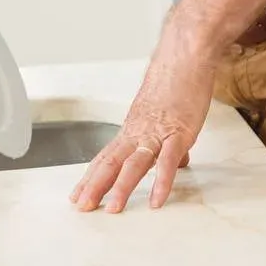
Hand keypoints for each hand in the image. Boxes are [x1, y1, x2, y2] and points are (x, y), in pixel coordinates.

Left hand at [70, 31, 215, 212]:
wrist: (186, 56)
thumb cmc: (178, 80)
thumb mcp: (168, 112)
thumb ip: (169, 140)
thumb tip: (177, 161)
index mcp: (134, 127)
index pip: (107, 156)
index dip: (92, 177)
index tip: (78, 194)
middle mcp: (140, 131)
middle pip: (112, 162)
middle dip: (95, 186)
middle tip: (82, 207)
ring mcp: (158, 132)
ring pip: (135, 164)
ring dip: (122, 188)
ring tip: (113, 209)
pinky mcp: (179, 132)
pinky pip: (168, 161)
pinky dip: (161, 182)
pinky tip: (156, 200)